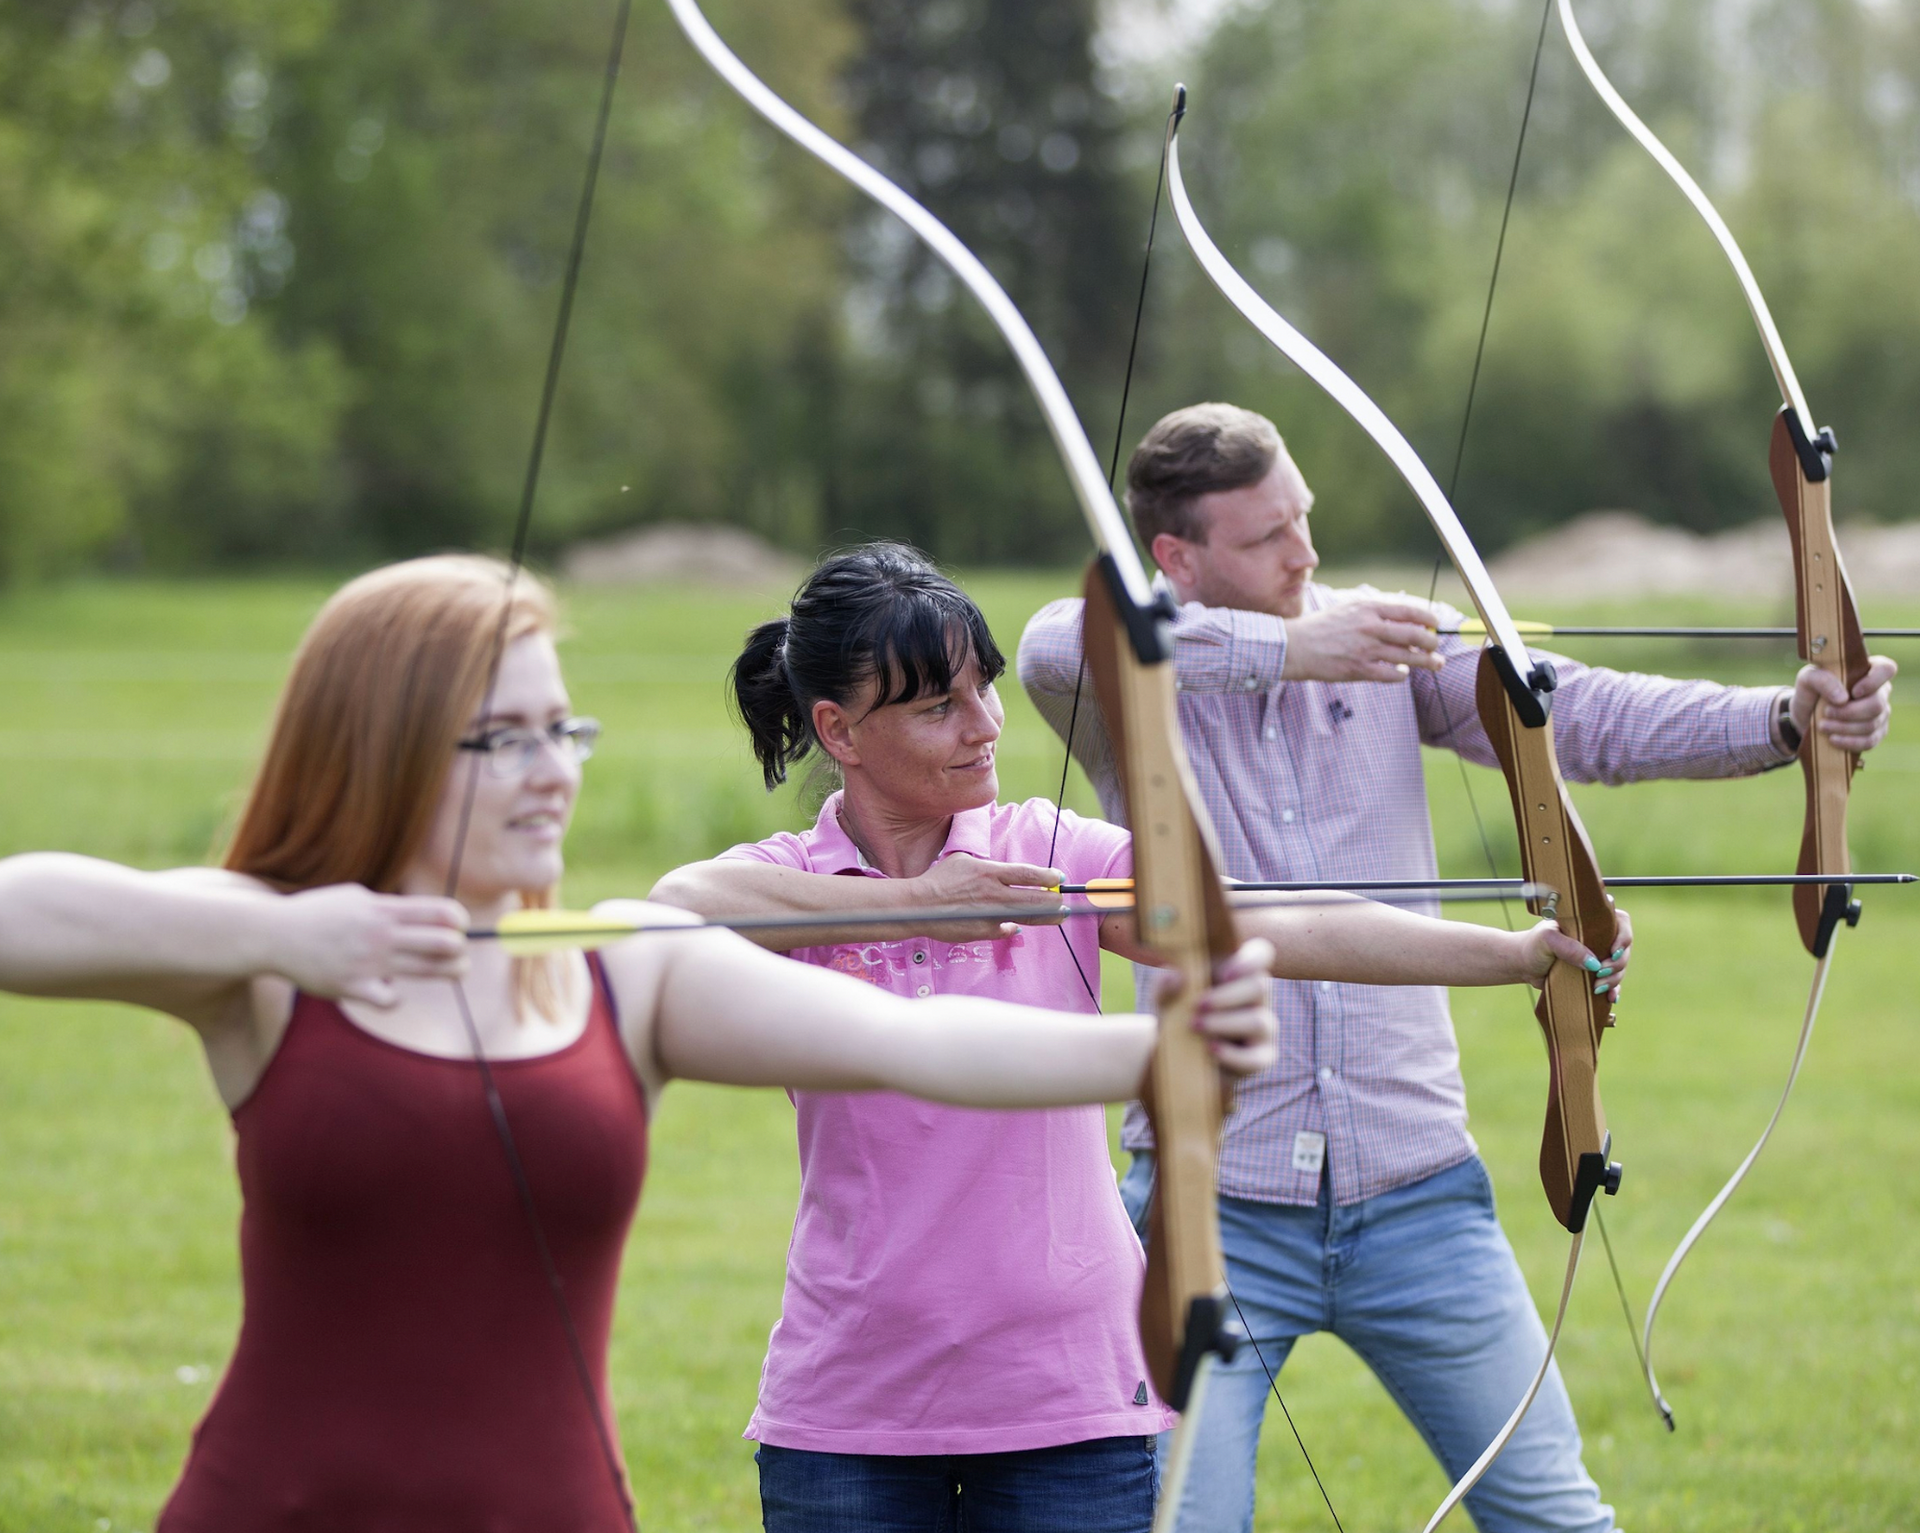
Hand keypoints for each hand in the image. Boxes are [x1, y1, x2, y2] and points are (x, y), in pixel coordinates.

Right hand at [270, 884, 468, 1005]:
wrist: (274, 936)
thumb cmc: (318, 914)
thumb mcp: (355, 897)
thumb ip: (389, 907)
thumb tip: (426, 915)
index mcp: (383, 909)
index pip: (440, 912)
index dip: (459, 920)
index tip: (462, 926)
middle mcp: (380, 935)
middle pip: (443, 944)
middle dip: (459, 949)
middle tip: (460, 952)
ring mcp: (368, 963)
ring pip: (427, 971)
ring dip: (449, 972)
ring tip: (457, 971)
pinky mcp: (352, 988)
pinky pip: (390, 999)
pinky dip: (395, 997)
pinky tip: (390, 991)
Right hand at [907, 854, 1068, 940]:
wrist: (918, 905)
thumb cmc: (940, 880)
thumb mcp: (964, 861)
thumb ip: (989, 869)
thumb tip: (1007, 878)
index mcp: (990, 872)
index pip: (1028, 874)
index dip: (1048, 877)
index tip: (1059, 878)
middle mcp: (994, 893)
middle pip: (1035, 899)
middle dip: (1054, 901)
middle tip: (1064, 901)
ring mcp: (990, 914)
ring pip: (1028, 917)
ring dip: (1047, 917)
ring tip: (1059, 916)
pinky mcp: (984, 931)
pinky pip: (1006, 930)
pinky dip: (1013, 928)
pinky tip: (1019, 927)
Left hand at [1154, 938, 1278, 1075]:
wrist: (1175, 1055)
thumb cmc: (1177, 1015)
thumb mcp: (1165, 999)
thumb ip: (1165, 985)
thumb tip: (1174, 976)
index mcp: (1238, 973)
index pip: (1261, 954)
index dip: (1252, 960)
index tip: (1226, 973)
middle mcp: (1257, 998)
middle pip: (1260, 986)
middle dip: (1226, 996)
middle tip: (1197, 1005)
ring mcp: (1263, 1028)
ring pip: (1258, 1021)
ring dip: (1225, 1023)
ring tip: (1195, 1026)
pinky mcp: (1262, 1057)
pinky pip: (1256, 1058)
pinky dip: (1232, 1054)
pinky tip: (1211, 1049)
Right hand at [1280, 595, 1444, 683]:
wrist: (1296, 647)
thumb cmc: (1322, 627)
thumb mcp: (1348, 608)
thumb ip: (1375, 611)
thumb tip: (1404, 616)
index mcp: (1368, 608)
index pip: (1409, 610)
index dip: (1428, 617)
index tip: (1435, 623)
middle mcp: (1370, 627)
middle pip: (1415, 635)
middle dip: (1432, 642)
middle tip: (1437, 646)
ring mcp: (1366, 649)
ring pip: (1408, 657)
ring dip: (1427, 661)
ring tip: (1436, 663)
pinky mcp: (1359, 670)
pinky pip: (1392, 674)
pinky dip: (1402, 674)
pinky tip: (1403, 673)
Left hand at [1517, 908, 1632, 1002]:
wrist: (1523, 965)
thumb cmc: (1533, 945)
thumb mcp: (1547, 940)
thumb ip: (1568, 947)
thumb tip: (1594, 963)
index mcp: (1591, 923)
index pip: (1621, 922)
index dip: (1623, 937)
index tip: (1613, 952)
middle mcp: (1599, 939)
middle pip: (1624, 949)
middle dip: (1617, 964)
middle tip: (1600, 973)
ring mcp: (1598, 957)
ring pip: (1619, 968)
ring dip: (1614, 979)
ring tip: (1597, 988)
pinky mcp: (1593, 975)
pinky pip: (1612, 983)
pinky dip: (1614, 990)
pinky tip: (1611, 997)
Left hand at [1789, 656, 1896, 753]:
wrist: (1804, 715)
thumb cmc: (1811, 691)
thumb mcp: (1808, 679)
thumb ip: (1822, 680)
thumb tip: (1842, 698)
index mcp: (1868, 671)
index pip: (1886, 669)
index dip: (1874, 682)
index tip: (1854, 692)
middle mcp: (1880, 692)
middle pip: (1876, 705)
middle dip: (1849, 712)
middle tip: (1826, 713)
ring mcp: (1880, 714)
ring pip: (1871, 725)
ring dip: (1844, 727)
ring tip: (1823, 726)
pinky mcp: (1875, 734)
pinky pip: (1869, 741)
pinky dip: (1849, 742)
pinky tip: (1833, 739)